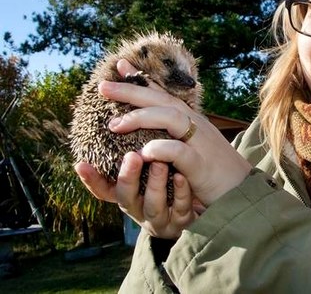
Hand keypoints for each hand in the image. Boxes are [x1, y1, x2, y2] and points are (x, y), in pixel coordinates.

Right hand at [75, 152, 199, 238]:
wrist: (200, 208)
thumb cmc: (169, 186)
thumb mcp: (148, 171)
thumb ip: (134, 153)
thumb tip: (117, 118)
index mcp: (129, 195)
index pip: (104, 190)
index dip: (91, 180)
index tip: (81, 164)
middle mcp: (140, 208)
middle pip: (127, 197)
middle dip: (127, 177)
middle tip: (132, 155)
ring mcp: (161, 217)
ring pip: (154, 205)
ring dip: (155, 183)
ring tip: (161, 162)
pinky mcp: (183, 220)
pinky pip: (181, 208)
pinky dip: (181, 192)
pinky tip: (182, 176)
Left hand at [100, 59, 250, 210]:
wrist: (242, 192)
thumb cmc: (213, 171)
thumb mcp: (193, 148)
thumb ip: (174, 136)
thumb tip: (149, 130)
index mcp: (192, 120)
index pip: (164, 94)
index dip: (142, 80)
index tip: (121, 65)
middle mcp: (196, 125)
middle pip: (162, 100)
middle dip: (132, 91)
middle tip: (103, 86)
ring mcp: (200, 142)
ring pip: (171, 118)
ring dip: (141, 117)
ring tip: (115, 124)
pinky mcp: (201, 164)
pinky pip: (180, 151)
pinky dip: (161, 149)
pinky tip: (144, 151)